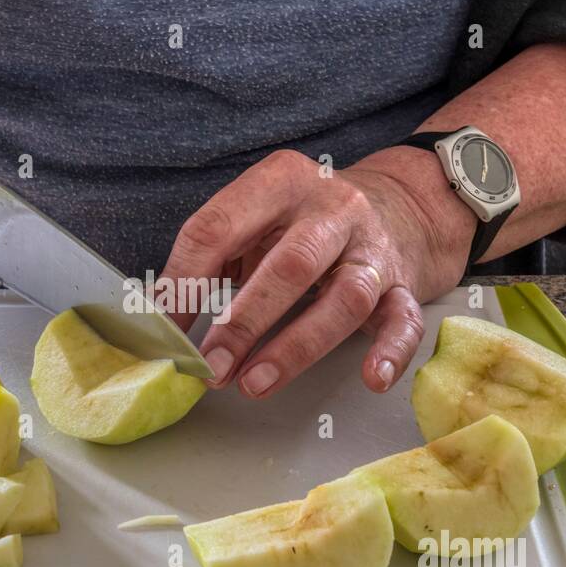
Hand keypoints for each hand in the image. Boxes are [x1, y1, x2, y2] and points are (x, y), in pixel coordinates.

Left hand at [160, 148, 472, 396]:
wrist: (397, 206)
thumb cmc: (301, 223)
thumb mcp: (254, 218)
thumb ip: (212, 256)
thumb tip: (161, 318)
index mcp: (279, 182)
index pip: (219, 227)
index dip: (184, 282)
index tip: (164, 332)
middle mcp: (332, 208)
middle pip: (290, 265)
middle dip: (244, 322)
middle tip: (210, 367)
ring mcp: (372, 247)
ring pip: (344, 297)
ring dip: (296, 346)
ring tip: (254, 384)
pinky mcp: (402, 284)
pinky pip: (404, 319)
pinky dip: (391, 351)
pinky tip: (371, 378)